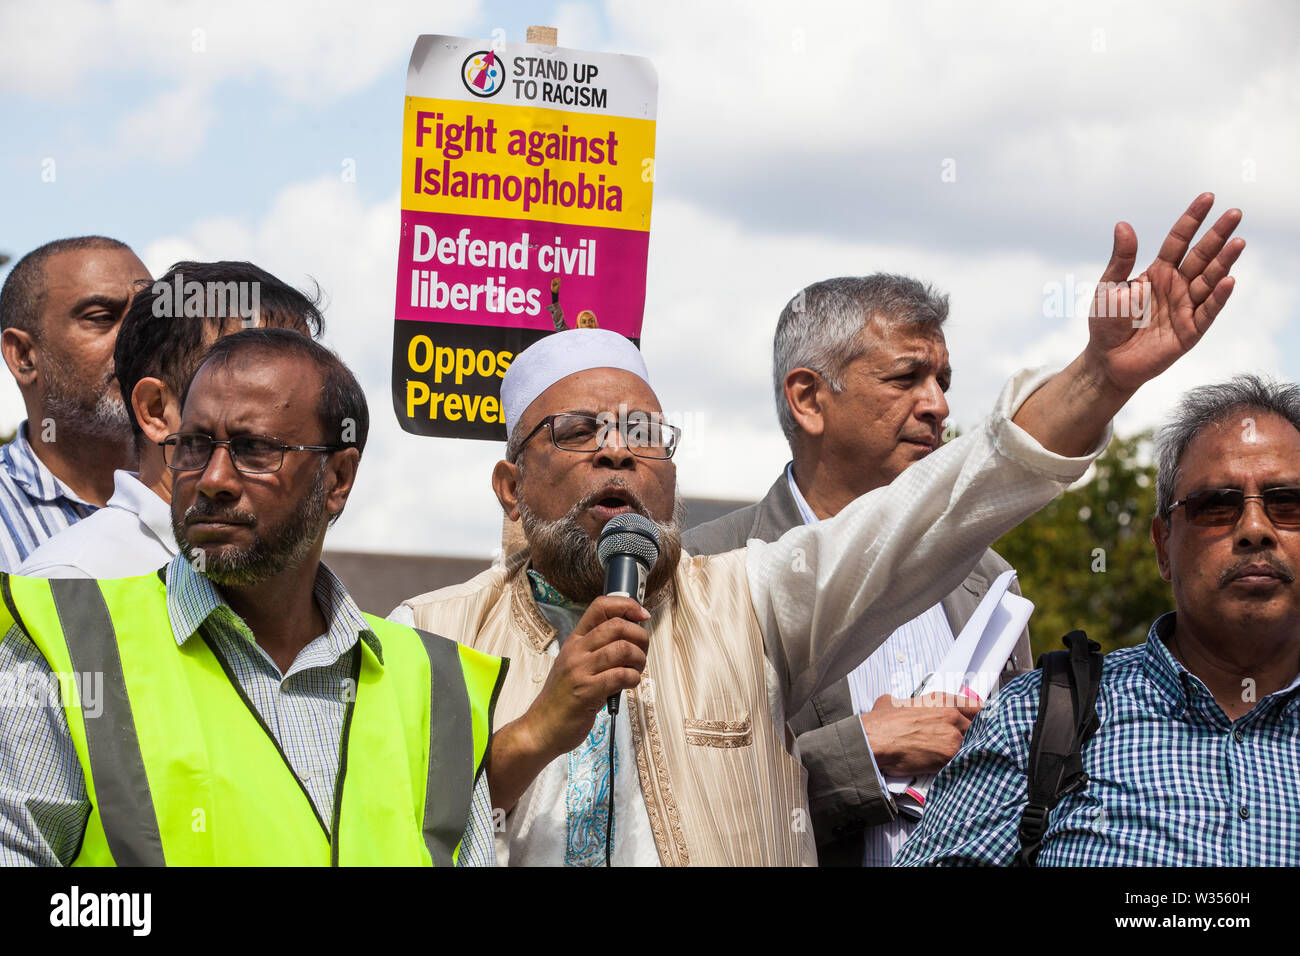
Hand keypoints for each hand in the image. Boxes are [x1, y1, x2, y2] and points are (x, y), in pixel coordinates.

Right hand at [519, 595, 649, 758]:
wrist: (541, 728)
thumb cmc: (562, 699)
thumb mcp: (575, 665)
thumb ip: (598, 651)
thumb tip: (632, 638)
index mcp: (574, 641)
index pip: (600, 607)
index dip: (626, 605)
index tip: (641, 614)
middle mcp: (576, 651)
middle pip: (616, 625)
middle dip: (640, 636)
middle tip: (642, 652)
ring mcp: (579, 670)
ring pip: (622, 649)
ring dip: (639, 659)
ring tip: (636, 670)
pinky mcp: (586, 691)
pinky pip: (620, 675)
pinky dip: (633, 678)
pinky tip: (629, 684)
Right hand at [860, 693, 981, 776]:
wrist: (874, 741)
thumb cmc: (881, 723)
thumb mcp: (891, 702)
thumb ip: (904, 702)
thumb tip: (896, 704)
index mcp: (941, 700)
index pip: (975, 707)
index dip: (981, 717)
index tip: (984, 724)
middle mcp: (951, 715)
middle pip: (980, 728)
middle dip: (976, 738)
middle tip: (972, 747)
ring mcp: (953, 736)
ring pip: (974, 747)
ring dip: (971, 754)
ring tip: (968, 762)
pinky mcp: (949, 757)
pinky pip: (965, 762)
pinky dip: (964, 767)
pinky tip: (961, 772)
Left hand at [1084, 192, 1243, 394]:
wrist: (1106, 360)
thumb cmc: (1106, 322)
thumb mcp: (1109, 286)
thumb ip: (1121, 258)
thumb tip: (1123, 225)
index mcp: (1158, 271)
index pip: (1179, 240)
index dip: (1192, 219)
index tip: (1208, 198)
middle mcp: (1177, 285)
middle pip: (1201, 256)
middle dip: (1218, 235)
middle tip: (1235, 213)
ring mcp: (1185, 307)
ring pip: (1209, 280)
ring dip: (1224, 262)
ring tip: (1238, 242)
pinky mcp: (1190, 331)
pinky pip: (1207, 312)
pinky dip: (1218, 297)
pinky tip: (1228, 280)